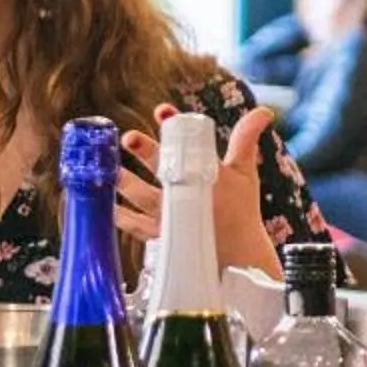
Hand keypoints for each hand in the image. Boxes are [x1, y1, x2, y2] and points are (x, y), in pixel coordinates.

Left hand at [117, 104, 285, 278]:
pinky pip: (133, 226)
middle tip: (129, 137)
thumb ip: (246, 139)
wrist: (238, 255)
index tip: (162, 111)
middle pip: (163, 168)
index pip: (191, 144)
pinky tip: (102, 203)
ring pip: (141, 195)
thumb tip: (263, 111)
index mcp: (209, 175)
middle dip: (146, 151)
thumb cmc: (241, 210)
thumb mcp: (245, 173)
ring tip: (107, 167)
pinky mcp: (160, 236)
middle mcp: (188, 195)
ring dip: (123, 181)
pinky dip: (117, 216)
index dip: (175, 125)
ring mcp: (172, 217)